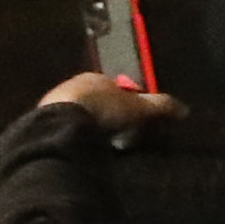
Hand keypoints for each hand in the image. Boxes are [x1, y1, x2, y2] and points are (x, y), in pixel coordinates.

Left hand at [41, 71, 180, 132]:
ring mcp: (53, 103)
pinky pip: (63, 127)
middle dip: (106, 113)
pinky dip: (73, 134)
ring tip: (100, 142)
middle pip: (94, 99)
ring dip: (87, 124)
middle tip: (118, 131)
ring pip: (76, 113)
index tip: (135, 116)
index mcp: (94, 77)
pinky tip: (81, 145)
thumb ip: (160, 106)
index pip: (114, 86)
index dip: (127, 100)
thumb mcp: (138, 107)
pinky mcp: (41, 122)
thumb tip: (183, 108)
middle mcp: (71, 85)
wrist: (62, 124)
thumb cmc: (104, 109)